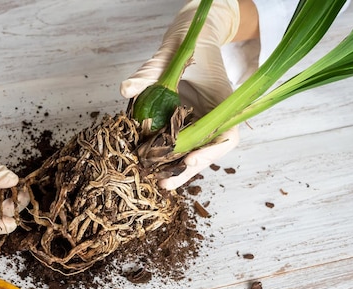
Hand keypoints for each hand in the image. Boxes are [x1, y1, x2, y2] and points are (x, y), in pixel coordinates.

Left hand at [120, 0, 241, 189]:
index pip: (226, 137)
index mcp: (222, 104)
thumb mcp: (169, 55)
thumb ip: (149, 72)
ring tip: (153, 181)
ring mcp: (198, 123)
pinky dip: (162, 154)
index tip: (189, 160)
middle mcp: (213, 118)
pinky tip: (146, 163)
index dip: (211, 153)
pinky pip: (175, 143)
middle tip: (163, 185)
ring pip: (190, 152)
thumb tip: (125, 90)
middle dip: (185, 171)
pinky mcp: (182, 124)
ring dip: (172, 168)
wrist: (189, 39)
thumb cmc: (188, 45)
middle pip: (206, 153)